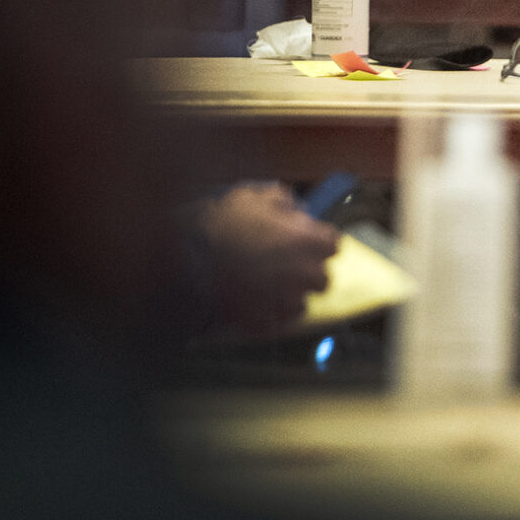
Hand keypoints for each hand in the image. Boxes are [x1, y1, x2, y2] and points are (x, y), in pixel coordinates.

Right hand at [197, 182, 339, 335]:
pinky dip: (266, 314)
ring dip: (287, 295)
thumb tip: (293, 207)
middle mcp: (305, 274)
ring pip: (300, 302)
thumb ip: (281, 200)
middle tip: (281, 263)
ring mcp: (286, 302)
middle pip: (321, 278)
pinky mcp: (266, 324)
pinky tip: (249, 300)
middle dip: (304, 271)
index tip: (302, 241)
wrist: (187, 258)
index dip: (315, 241)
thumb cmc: (220, 224)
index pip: (333, 244)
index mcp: (309, 241)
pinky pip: (275, 322)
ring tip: (261, 284)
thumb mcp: (251, 196)